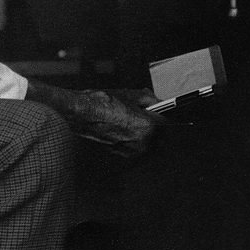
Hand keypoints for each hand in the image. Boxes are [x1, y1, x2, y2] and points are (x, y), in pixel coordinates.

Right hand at [24, 80, 156, 159]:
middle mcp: (142, 144)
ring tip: (134, 122)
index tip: (164, 113)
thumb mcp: (131, 94)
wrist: (81, 113)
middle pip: (160, 138)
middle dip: (157, 128)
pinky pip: (134, 148)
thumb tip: (157, 102)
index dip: (165, 116)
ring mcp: (131, 152)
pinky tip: (124, 129)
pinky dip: (133, 140)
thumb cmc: (102, 103)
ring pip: (148, 145)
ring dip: (146, 136)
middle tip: (148, 116)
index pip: (168, 124)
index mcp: (148, 128)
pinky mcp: (120, 155)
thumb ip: (149, 99)